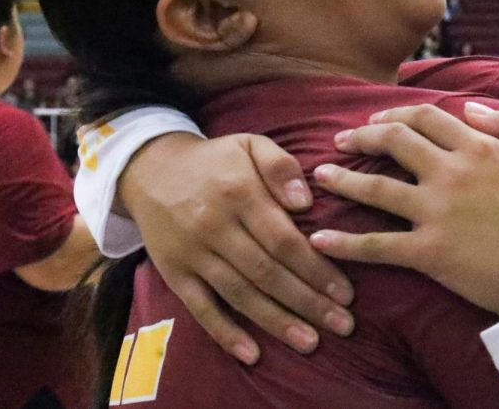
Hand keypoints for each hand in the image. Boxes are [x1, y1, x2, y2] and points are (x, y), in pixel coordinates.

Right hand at [120, 133, 356, 363]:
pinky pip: (200, 308)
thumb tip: (305, 202)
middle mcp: (215, 226)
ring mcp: (193, 253)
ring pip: (240, 294)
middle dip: (308, 301)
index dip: (316, 268)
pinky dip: (225, 333)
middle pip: (268, 272)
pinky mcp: (174, 273)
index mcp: (239, 192)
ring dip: (277, 322)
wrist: (151, 170)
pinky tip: (253, 354)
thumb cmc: (217, 160)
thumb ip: (281, 166)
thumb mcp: (250, 144)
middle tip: (343, 324)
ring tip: (311, 342)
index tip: (347, 292)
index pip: (284, 239)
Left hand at [310, 102, 498, 315]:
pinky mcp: (427, 253)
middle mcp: (451, 173)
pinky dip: (344, 243)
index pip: (427, 117)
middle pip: (394, 141)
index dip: (397, 113)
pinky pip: (376, 245)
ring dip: (343, 179)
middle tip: (342, 139)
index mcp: (479, 148)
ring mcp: (436, 213)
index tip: (378, 117)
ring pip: (376, 187)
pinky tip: (320, 239)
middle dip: (363, 135)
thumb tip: (471, 109)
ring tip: (321, 176)